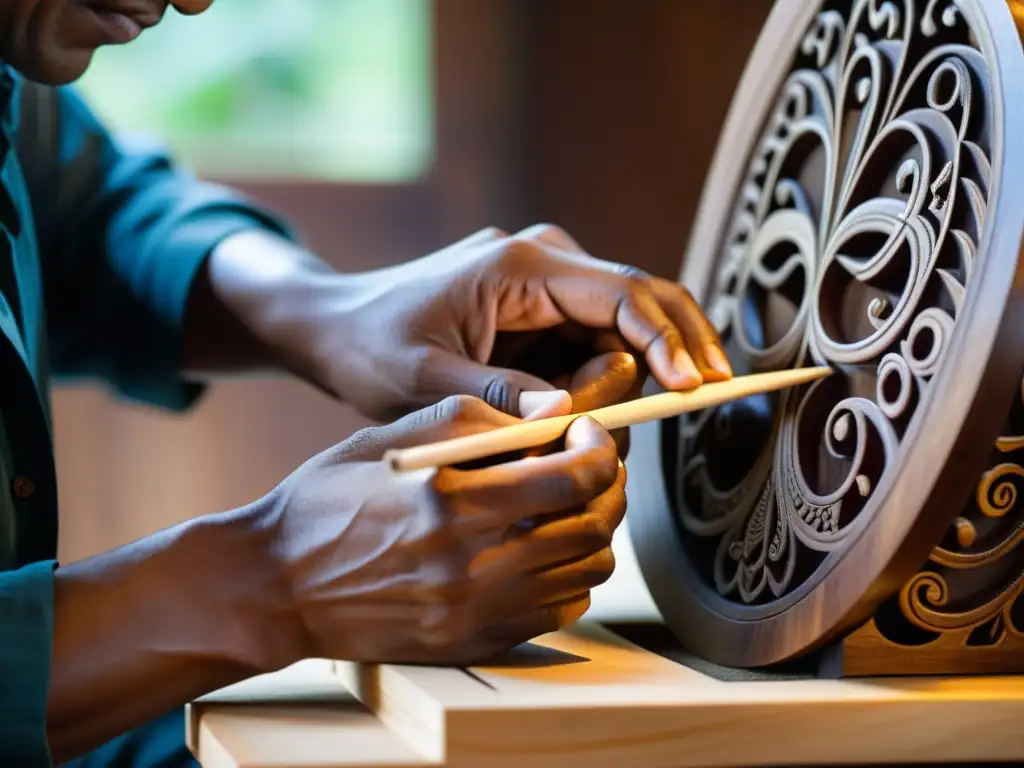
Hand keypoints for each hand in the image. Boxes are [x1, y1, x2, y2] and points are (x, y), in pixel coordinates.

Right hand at [257, 395, 624, 665]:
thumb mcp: (392, 437)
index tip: (589, 434)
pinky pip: (558, 611)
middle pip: (592, 526)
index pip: (574, 477)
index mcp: (452, 501)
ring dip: (591, 531)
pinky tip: (540, 551)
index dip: (599, 448)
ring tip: (565, 507)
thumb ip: (478, 419)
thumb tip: (551, 416)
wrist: (275, 585)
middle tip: (590, 466)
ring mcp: (475, 611)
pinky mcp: (474, 641)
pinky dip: (568, 576)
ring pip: (587, 572)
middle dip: (608, 487)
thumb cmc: (328, 500)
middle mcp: (472, 564)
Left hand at [305, 224, 729, 420]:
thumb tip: (567, 417)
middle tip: (713, 395)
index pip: (621, 293)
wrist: (337, 326)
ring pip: (623, 330)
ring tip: (605, 429)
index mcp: (520, 268)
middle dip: (679, 348)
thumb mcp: (422, 380)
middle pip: (641, 302)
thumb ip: (494, 396)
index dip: (666, 339)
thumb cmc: (370, 346)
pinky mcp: (543, 314)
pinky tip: (592, 419)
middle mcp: (545, 265)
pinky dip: (608, 383)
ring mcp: (547, 288)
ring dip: (636, 378)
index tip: (694, 386)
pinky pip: (594, 346)